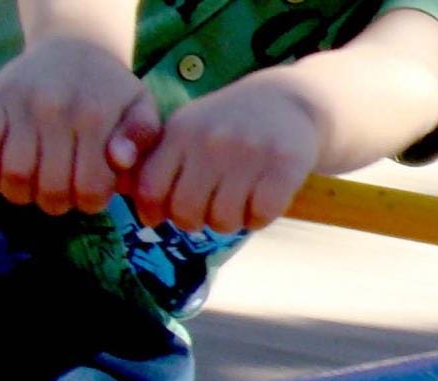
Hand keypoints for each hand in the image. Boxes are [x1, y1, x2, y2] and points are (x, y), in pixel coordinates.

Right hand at [0, 36, 159, 214]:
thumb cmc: (110, 92)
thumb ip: (141, 138)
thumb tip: (120, 160)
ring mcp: (22, 106)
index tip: (88, 193)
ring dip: (21, 194)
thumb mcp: (140, 109)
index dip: (88, 202)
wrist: (74, 47)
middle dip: (56, 203)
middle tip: (59, 192)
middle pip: (50, 191)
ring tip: (32, 185)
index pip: (89, 190)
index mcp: (95, 118)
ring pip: (15, 177)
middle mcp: (57, 111)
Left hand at [134, 74, 322, 232]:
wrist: (290, 100)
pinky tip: (263, 202)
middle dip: (197, 222)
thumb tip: (146, 216)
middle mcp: (210, 140)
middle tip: (211, 210)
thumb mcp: (189, 130)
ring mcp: (247, 151)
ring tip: (239, 203)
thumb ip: (161, 165)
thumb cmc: (230, 125)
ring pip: (223, 221)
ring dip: (231, 223)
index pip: (149, 189)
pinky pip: (260, 216)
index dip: (156, 212)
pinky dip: (260, 219)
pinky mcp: (283, 165)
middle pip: (185, 213)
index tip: (171, 212)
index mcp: (180, 131)